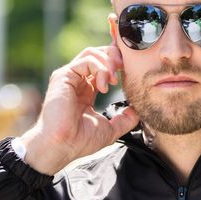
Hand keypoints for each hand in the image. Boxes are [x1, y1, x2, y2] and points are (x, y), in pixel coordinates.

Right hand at [19, 44, 139, 174]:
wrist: (62, 146)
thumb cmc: (80, 141)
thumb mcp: (110, 129)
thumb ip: (124, 119)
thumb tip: (138, 112)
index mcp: (87, 90)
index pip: (103, 66)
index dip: (117, 63)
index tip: (131, 69)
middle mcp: (77, 81)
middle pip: (98, 53)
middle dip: (115, 57)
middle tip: (125, 71)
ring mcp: (69, 77)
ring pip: (92, 53)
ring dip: (109, 63)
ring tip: (114, 81)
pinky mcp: (63, 76)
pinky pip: (85, 60)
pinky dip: (99, 68)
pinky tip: (104, 85)